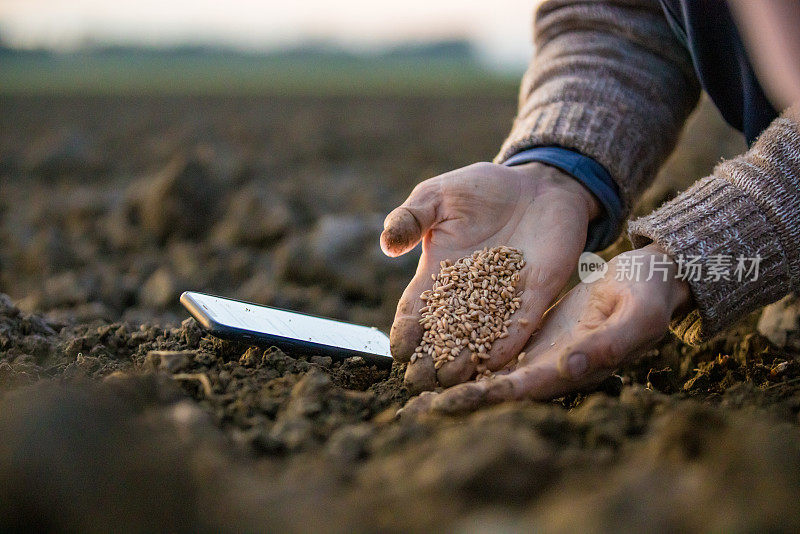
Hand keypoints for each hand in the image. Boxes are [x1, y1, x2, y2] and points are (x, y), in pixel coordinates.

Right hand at [380, 161, 599, 392]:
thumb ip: (410, 218)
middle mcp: (467, 293)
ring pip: (479, 336)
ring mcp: (501, 296)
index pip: (416, 309)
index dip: (405, 330)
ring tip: (453, 380)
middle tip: (421, 381)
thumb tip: (387, 244)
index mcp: (437, 272)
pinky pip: (519, 323)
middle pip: (444, 333)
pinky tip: (496, 362)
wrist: (536, 184)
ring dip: (466, 359)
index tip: (398, 351)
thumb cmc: (480, 188)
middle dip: (431, 358)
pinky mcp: (535, 293)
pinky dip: (507, 343)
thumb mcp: (437, 196)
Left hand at [425, 244, 691, 412]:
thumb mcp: (638, 316)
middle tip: (411, 405)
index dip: (483, 397)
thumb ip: (608, 344)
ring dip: (452, 376)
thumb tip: (570, 366)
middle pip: (495, 387)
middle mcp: (548, 366)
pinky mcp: (530, 331)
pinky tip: (434, 343)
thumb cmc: (649, 298)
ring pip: (488, 367)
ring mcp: (537, 351)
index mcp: (571, 368)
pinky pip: (492, 340)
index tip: (446, 404)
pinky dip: (464, 344)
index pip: (520, 389)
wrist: (646, 278)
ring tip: (411, 381)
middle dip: (455, 396)